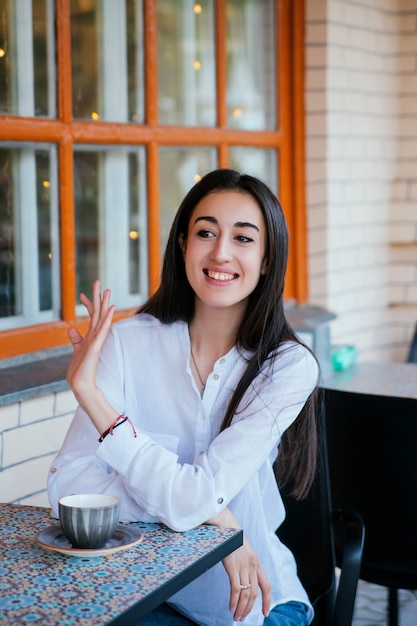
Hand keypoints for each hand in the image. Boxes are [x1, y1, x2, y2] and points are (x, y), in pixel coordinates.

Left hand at [66, 280, 114, 412]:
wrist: (81, 385)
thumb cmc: (79, 371)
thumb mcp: (76, 351)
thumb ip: (75, 339)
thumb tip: (71, 328)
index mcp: (91, 337)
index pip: (91, 317)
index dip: (87, 304)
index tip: (82, 294)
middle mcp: (95, 336)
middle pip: (98, 313)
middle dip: (98, 297)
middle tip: (98, 281)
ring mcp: (97, 341)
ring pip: (101, 318)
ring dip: (104, 304)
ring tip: (107, 290)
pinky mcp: (96, 346)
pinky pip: (102, 330)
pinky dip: (106, 319)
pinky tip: (110, 310)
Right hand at [222, 536, 270, 621]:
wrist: (227, 527)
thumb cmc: (234, 540)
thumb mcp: (246, 553)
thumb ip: (248, 566)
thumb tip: (246, 580)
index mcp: (257, 564)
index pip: (266, 587)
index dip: (267, 601)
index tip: (265, 613)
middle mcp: (253, 566)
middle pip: (254, 594)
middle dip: (249, 609)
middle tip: (242, 618)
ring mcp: (243, 567)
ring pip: (246, 594)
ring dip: (241, 609)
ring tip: (236, 617)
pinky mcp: (232, 567)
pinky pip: (235, 589)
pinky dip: (234, 601)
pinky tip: (231, 607)